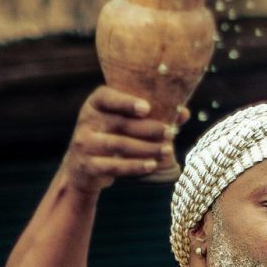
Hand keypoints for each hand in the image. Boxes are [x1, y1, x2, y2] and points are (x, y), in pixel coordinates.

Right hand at [62, 87, 188, 193]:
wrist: (82, 169)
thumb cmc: (110, 138)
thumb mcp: (122, 123)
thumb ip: (149, 115)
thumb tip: (184, 113)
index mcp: (94, 104)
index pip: (106, 97)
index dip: (126, 102)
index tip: (147, 108)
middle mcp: (86, 121)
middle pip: (120, 123)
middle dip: (148, 128)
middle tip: (170, 132)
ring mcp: (84, 144)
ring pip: (120, 145)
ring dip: (147, 148)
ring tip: (167, 149)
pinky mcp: (88, 166)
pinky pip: (115, 166)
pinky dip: (136, 166)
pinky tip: (152, 165)